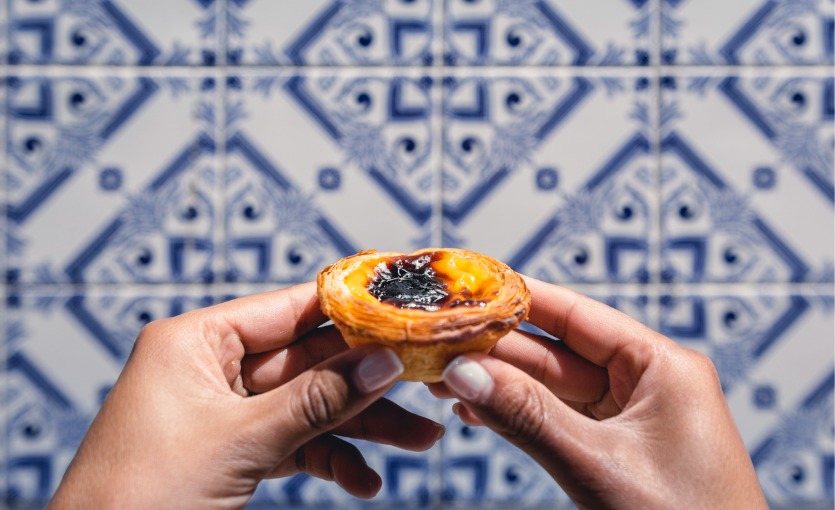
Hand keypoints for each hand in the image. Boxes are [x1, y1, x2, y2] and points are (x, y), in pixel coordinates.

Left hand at [50, 282, 443, 508]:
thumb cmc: (137, 498)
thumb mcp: (239, 441)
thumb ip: (316, 401)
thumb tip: (380, 363)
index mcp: (194, 343)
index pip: (287, 309)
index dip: (348, 310)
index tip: (399, 310)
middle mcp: (210, 370)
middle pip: (308, 363)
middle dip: (366, 381)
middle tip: (422, 382)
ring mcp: (223, 414)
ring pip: (308, 406)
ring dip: (360, 425)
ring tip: (417, 439)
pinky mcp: (232, 453)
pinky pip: (294, 444)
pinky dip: (329, 459)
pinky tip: (364, 478)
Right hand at [431, 277, 766, 508]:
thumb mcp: (599, 466)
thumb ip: (528, 417)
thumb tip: (466, 373)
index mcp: (664, 368)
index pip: (580, 316)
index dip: (522, 300)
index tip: (473, 289)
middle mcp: (649, 385)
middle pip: (558, 352)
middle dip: (498, 350)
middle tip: (443, 343)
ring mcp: (632, 420)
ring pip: (552, 389)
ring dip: (501, 386)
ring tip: (446, 378)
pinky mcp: (617, 452)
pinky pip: (559, 422)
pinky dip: (519, 417)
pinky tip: (478, 411)